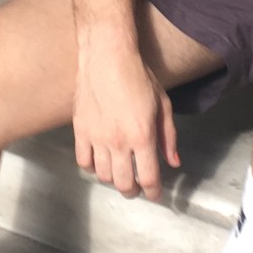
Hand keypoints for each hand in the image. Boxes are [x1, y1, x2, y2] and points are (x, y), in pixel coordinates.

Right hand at [72, 47, 179, 199]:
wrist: (107, 57)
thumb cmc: (139, 76)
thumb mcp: (163, 105)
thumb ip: (168, 136)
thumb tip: (173, 161)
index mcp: (142, 136)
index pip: (148, 178)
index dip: (153, 192)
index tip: (155, 195)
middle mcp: (119, 142)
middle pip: (123, 184)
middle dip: (133, 191)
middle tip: (137, 188)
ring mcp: (97, 138)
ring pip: (103, 176)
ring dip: (113, 180)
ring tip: (119, 174)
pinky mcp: (80, 131)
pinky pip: (83, 161)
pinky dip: (92, 168)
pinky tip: (100, 162)